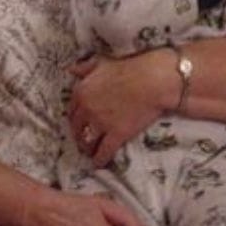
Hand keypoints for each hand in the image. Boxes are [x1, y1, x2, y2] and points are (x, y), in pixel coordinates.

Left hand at [69, 51, 173, 166]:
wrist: (154, 80)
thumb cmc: (131, 67)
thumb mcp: (103, 62)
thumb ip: (85, 67)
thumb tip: (71, 70)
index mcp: (81, 91)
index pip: (71, 110)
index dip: (75, 118)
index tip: (78, 123)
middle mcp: (87, 109)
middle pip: (76, 128)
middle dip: (78, 135)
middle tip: (82, 140)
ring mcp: (101, 123)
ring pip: (87, 142)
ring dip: (87, 149)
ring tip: (90, 152)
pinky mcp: (117, 134)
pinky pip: (103, 151)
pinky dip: (100, 159)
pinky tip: (99, 163)